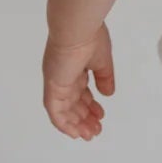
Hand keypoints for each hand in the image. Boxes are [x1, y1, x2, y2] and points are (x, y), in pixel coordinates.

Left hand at [42, 23, 115, 139]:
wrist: (77, 28)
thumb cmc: (90, 37)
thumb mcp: (102, 60)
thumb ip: (105, 78)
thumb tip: (108, 93)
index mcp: (74, 66)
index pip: (81, 91)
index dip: (90, 105)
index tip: (101, 115)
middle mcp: (63, 75)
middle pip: (73, 102)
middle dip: (85, 117)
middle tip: (96, 129)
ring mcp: (57, 82)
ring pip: (65, 110)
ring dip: (76, 124)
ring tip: (89, 135)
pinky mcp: (53, 87)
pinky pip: (55, 111)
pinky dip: (63, 124)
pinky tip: (74, 133)